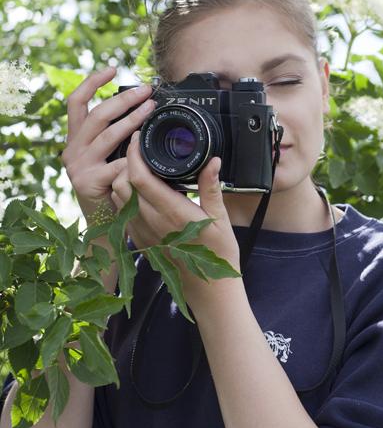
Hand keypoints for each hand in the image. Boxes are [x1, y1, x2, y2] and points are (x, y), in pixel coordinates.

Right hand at [61, 66, 156, 224]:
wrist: (103, 225)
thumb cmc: (111, 188)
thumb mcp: (108, 158)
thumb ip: (115, 138)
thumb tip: (140, 109)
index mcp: (76, 139)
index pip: (76, 103)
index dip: (92, 83)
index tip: (112, 68)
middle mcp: (72, 149)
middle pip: (96, 115)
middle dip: (124, 100)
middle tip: (147, 92)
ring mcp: (78, 166)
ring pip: (108, 136)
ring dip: (133, 121)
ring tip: (151, 111)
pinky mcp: (88, 182)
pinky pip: (116, 165)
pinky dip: (134, 158)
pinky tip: (148, 154)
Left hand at [110, 130, 241, 300]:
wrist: (208, 290)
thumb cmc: (218, 254)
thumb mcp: (221, 218)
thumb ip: (212, 188)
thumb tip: (212, 161)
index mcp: (172, 212)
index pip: (139, 177)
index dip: (134, 153)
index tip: (139, 136)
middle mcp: (151, 222)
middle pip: (121, 184)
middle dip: (125, 162)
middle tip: (138, 148)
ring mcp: (142, 232)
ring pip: (117, 197)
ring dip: (122, 179)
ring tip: (138, 166)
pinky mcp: (139, 240)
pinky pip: (121, 212)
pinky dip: (124, 196)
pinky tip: (140, 189)